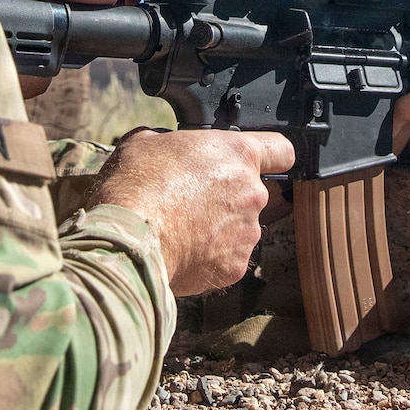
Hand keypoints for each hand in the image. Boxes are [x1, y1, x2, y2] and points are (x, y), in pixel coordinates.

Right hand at [86, 128, 294, 296]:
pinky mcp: (235, 267)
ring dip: (221, 229)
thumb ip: (173, 142)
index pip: (282, 150)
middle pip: (255, 193)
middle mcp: (253, 192)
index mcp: (237, 154)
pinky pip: (227, 259)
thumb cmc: (135, 185)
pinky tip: (182, 251)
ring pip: (241, 228)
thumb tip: (167, 146)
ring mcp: (247, 233)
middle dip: (230, 197)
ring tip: (183, 230)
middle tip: (194, 201)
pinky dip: (210, 257)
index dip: (272, 157)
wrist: (127, 238)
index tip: (260, 163)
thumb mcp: (147, 142)